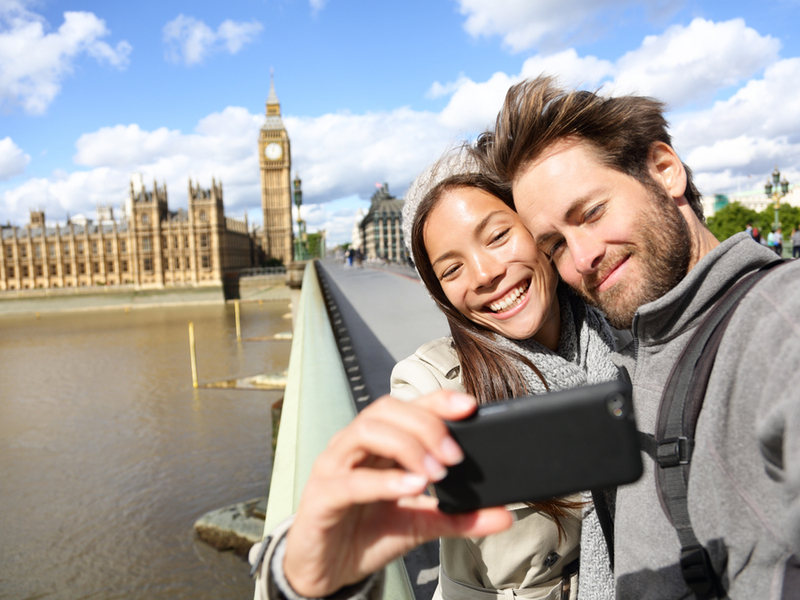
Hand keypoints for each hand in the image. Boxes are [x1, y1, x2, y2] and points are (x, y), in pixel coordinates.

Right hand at [283, 390, 513, 596]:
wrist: (326, 572)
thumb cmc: (367, 535)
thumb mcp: (421, 524)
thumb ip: (459, 517)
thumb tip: (504, 514)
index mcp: (377, 445)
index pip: (407, 407)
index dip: (437, 400)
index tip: (470, 407)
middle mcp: (353, 447)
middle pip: (386, 410)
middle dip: (425, 425)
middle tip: (455, 456)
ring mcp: (333, 468)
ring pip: (366, 431)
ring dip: (406, 446)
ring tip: (435, 473)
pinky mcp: (321, 497)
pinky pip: (350, 481)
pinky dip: (385, 481)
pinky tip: (412, 487)